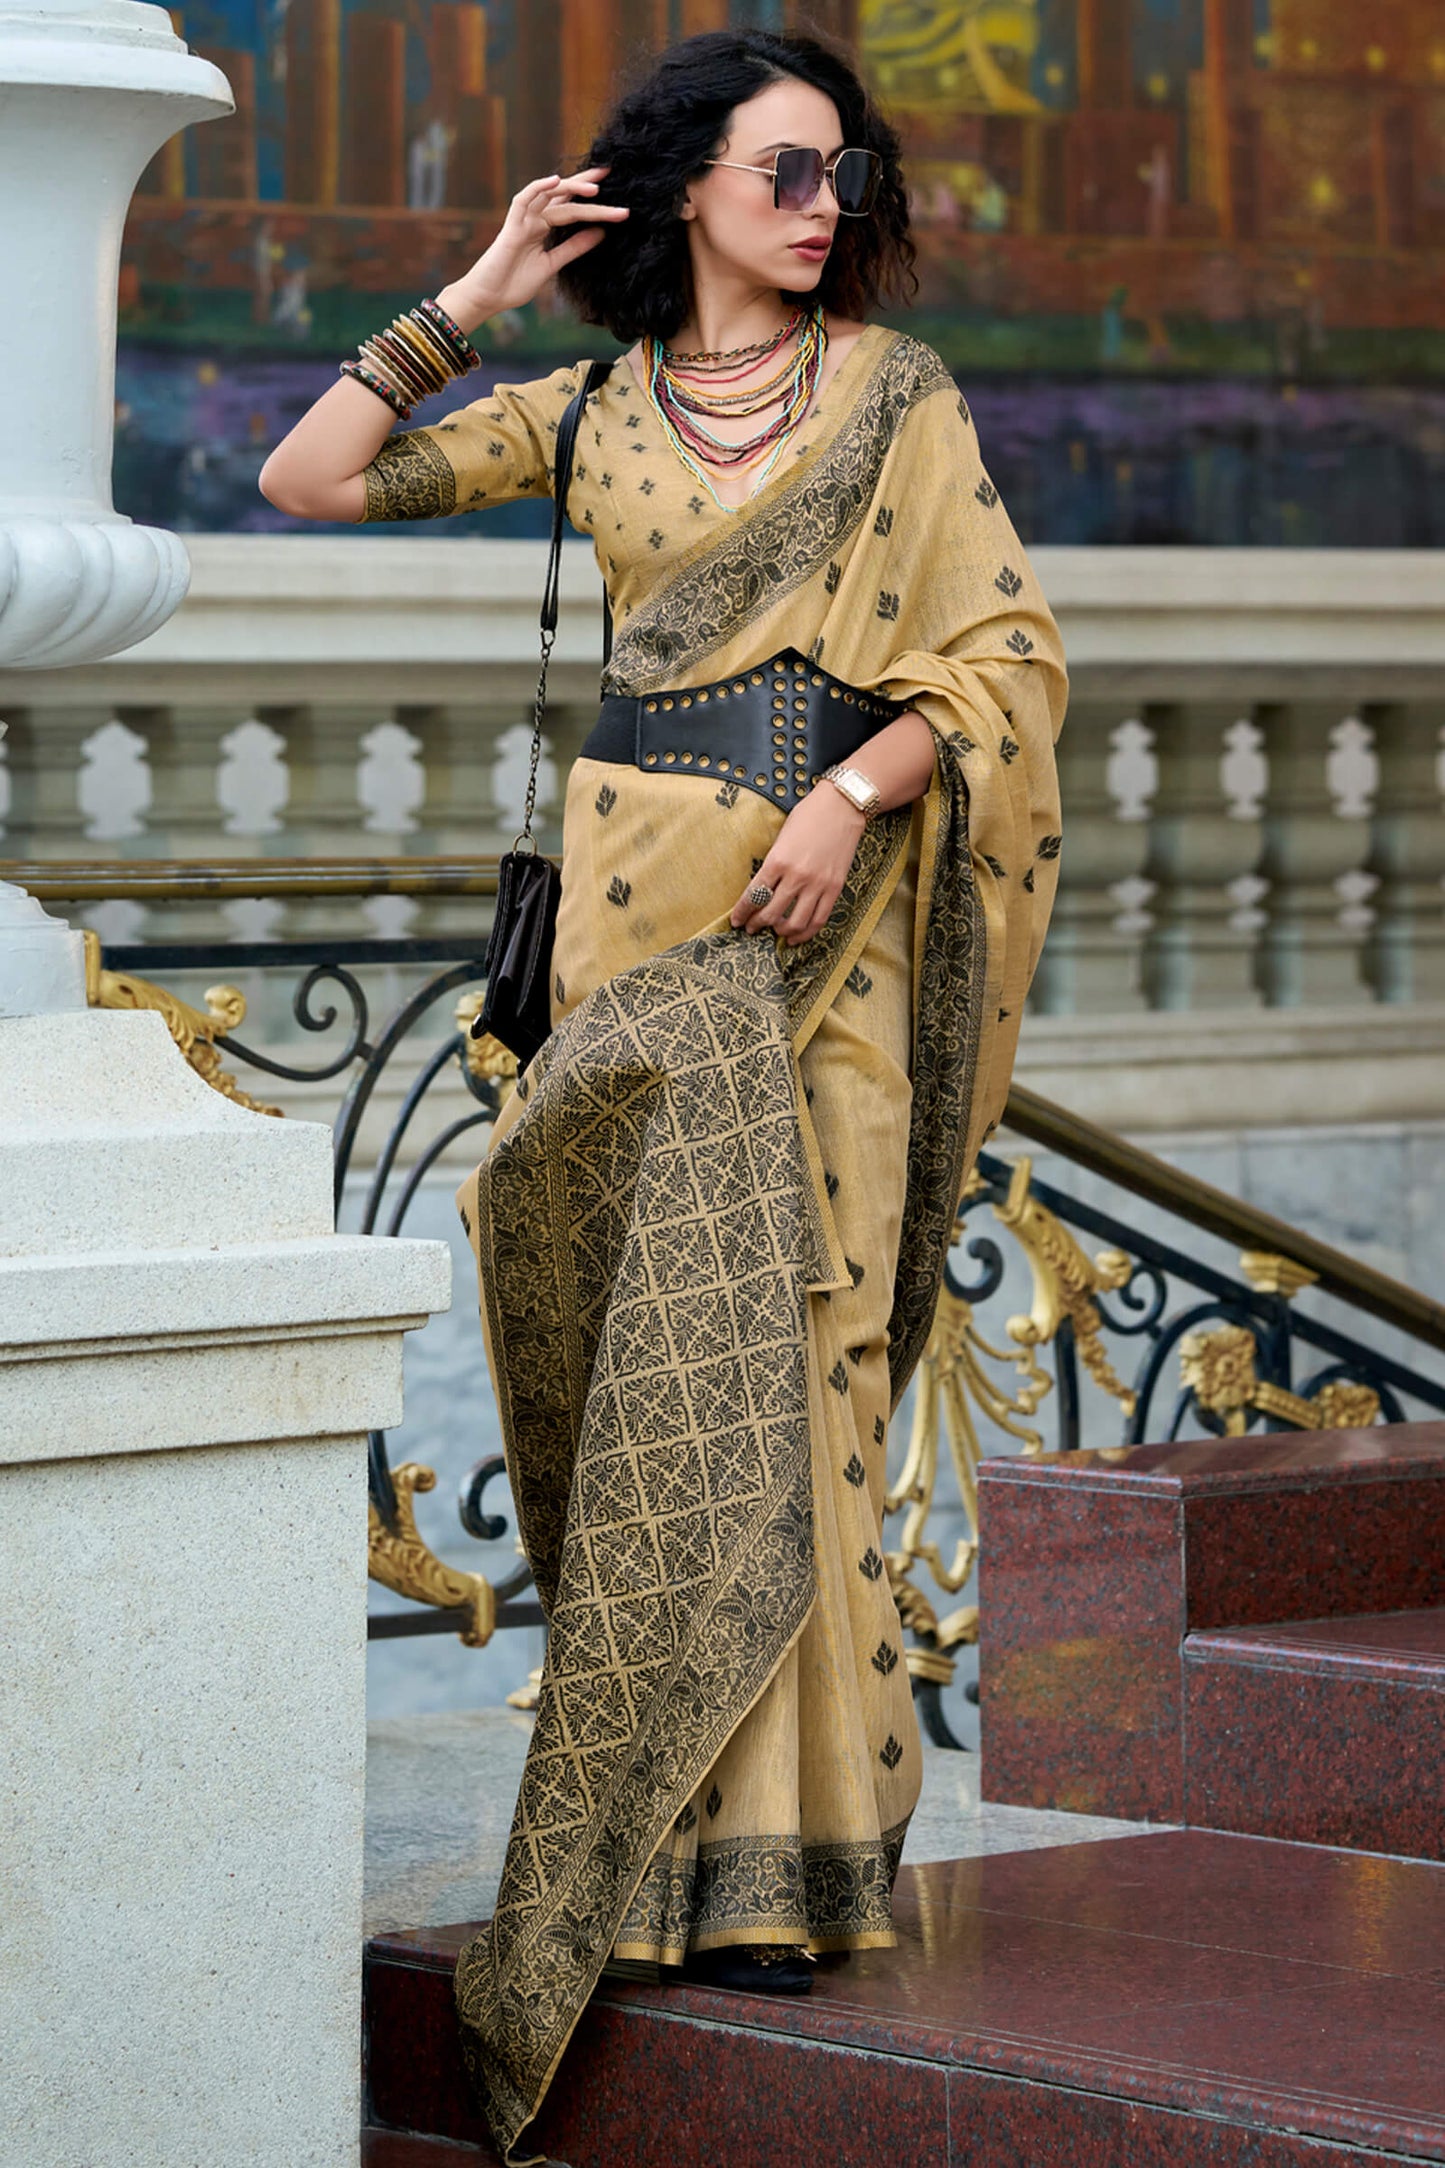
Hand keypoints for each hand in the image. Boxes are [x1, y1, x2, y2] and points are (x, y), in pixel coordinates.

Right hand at [438, 170, 628, 329]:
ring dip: (572, 188)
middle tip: (609, 172)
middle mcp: (535, 218)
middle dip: (586, 184)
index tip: (617, 198)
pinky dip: (538, 188)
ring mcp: (523, 220)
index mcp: (544, 227)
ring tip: (596, 188)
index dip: (593, 201)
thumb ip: (574, 248)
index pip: (572, 207)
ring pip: (550, 195)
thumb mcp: (552, 264)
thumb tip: (601, 233)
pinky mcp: (511, 226)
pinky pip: (523, 200)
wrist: (489, 297)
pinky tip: (556, 180)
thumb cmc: (515, 282)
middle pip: (564, 195)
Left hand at [729, 783, 867, 946]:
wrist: (842, 806)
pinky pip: (819, 920)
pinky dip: (806, 933)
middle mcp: (796, 876)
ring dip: (780, 932)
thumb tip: (763, 890)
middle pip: (770, 913)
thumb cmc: (809, 816)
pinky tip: (796, 936)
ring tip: (775, 932)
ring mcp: (817, 884)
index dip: (742, 912)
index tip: (736, 920)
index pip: (753, 895)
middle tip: (751, 928)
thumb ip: (773, 864)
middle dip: (757, 924)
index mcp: (777, 860)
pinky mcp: (835, 888)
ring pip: (795, 923)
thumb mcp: (781, 837)